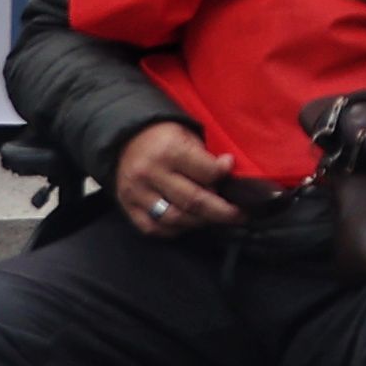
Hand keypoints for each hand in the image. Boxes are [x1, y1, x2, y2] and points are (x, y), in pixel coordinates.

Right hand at [110, 119, 243, 235]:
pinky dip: (175, 229)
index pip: (206, 172)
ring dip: (200, 222)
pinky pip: (154, 228)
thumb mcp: (188, 136)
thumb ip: (207, 158)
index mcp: (169, 151)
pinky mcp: (127, 206)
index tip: (233, 175)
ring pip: (174, 218)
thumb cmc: (165, 138)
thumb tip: (228, 175)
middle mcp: (151, 173)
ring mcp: (137, 192)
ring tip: (213, 217)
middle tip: (239, 215)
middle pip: (193, 201)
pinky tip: (188, 222)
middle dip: (222, 212)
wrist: (126, 138)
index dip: (225, 176)